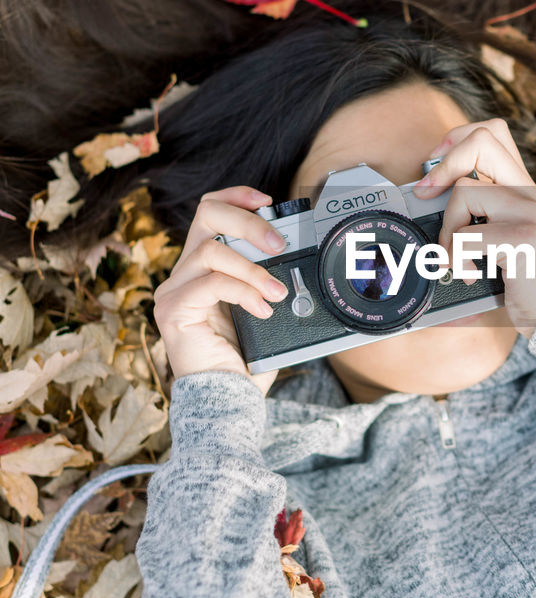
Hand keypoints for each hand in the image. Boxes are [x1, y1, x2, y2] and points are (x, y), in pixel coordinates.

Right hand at [152, 186, 288, 395]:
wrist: (230, 401)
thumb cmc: (247, 359)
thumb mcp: (263, 307)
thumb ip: (268, 277)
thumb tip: (301, 252)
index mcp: (202, 268)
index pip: (209, 213)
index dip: (236, 197)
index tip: (267, 200)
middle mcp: (182, 274)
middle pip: (205, 216)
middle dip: (248, 222)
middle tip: (279, 244)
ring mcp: (172, 292)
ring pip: (211, 251)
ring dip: (253, 268)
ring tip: (277, 292)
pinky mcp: (172, 311)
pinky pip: (211, 283)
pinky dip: (243, 291)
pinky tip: (262, 309)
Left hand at [412, 118, 535, 338]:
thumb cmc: (525, 279)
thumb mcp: (502, 238)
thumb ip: (476, 217)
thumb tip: (422, 208)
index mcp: (522, 187)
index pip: (492, 132)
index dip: (457, 139)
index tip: (435, 169)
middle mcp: (528, 192)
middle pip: (482, 141)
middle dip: (444, 165)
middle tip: (428, 194)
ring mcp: (528, 211)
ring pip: (464, 191)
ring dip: (447, 228)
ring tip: (455, 256)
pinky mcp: (523, 237)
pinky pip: (467, 235)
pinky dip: (456, 258)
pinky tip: (467, 274)